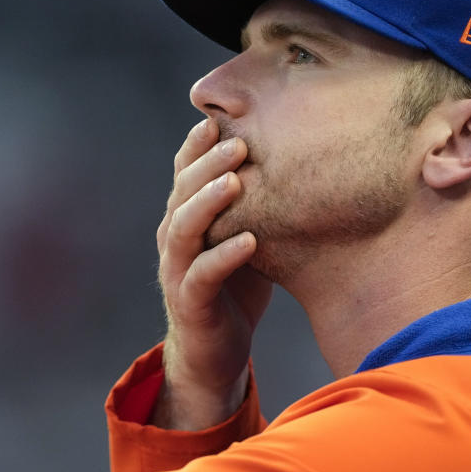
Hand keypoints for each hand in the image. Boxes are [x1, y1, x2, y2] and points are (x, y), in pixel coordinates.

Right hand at [153, 119, 272, 429]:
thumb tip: (296, 164)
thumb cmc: (234, 289)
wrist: (214, 352)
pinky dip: (225, 255)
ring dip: (208, 201)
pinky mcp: (189, 302)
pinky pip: (203, 274)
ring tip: (235, 181)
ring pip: (183, 227)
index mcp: (185, 218)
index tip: (221, 119)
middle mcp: (174, 239)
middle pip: (182, 192)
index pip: (184, 172)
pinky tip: (249, 241)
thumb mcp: (244, 237)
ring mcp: (177, 270)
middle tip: (238, 143)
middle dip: (207, 164)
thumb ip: (254, 206)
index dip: (197, 145)